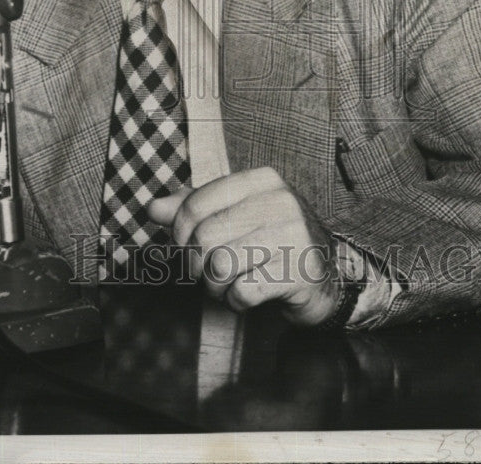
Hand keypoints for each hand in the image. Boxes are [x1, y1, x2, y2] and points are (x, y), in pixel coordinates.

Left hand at [148, 166, 340, 325]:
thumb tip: (152, 208)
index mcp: (261, 180)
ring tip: (228, 283)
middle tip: (208, 272)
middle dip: (197, 264)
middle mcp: (280, 201)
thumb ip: (193, 208)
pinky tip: (247, 295)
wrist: (328, 275)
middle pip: (205, 236)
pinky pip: (242, 292)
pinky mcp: (299, 272)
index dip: (179, 233)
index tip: (186, 247)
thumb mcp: (235, 215)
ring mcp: (293, 236)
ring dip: (215, 285)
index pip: (196, 203)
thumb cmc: (272, 241)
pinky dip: (236, 301)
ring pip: (220, 265)